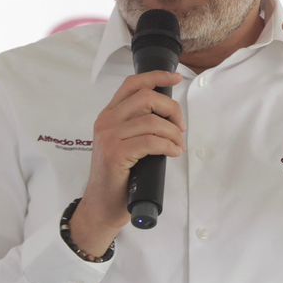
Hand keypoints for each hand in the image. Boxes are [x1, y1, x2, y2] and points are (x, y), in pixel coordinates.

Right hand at [71, 70, 183, 254]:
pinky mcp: (116, 154)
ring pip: (151, 120)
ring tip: (177, 146)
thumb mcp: (125, 143)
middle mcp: (106, 121)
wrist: (102, 206)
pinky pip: (151, 141)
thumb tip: (168, 115)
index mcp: (109, 114)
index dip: (156, 77)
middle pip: (146, 97)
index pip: (132, 84)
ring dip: (172, 133)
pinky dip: (168, 145)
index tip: (177, 79)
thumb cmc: (118, 176)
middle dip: (171, 109)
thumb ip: (138, 125)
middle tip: (181, 128)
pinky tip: (173, 152)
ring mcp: (109, 137)